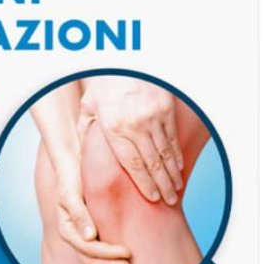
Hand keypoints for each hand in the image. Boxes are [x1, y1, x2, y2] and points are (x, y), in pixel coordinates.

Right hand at [53, 161, 131, 263]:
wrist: (73, 167)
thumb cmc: (73, 178)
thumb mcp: (72, 193)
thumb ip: (79, 214)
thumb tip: (89, 236)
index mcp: (67, 228)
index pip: (87, 248)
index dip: (107, 254)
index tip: (127, 252)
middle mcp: (73, 236)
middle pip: (90, 259)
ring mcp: (81, 238)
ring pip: (91, 263)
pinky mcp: (89, 236)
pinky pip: (93, 259)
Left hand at [78, 77, 184, 204]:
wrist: (123, 61)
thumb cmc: (102, 86)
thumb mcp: (87, 109)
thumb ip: (87, 135)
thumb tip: (85, 160)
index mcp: (114, 129)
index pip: (133, 165)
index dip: (145, 185)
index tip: (152, 198)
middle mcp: (135, 125)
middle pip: (153, 164)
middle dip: (163, 186)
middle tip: (169, 201)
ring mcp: (152, 116)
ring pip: (166, 153)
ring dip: (173, 173)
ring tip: (176, 189)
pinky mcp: (165, 108)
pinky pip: (172, 137)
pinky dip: (177, 154)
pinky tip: (178, 166)